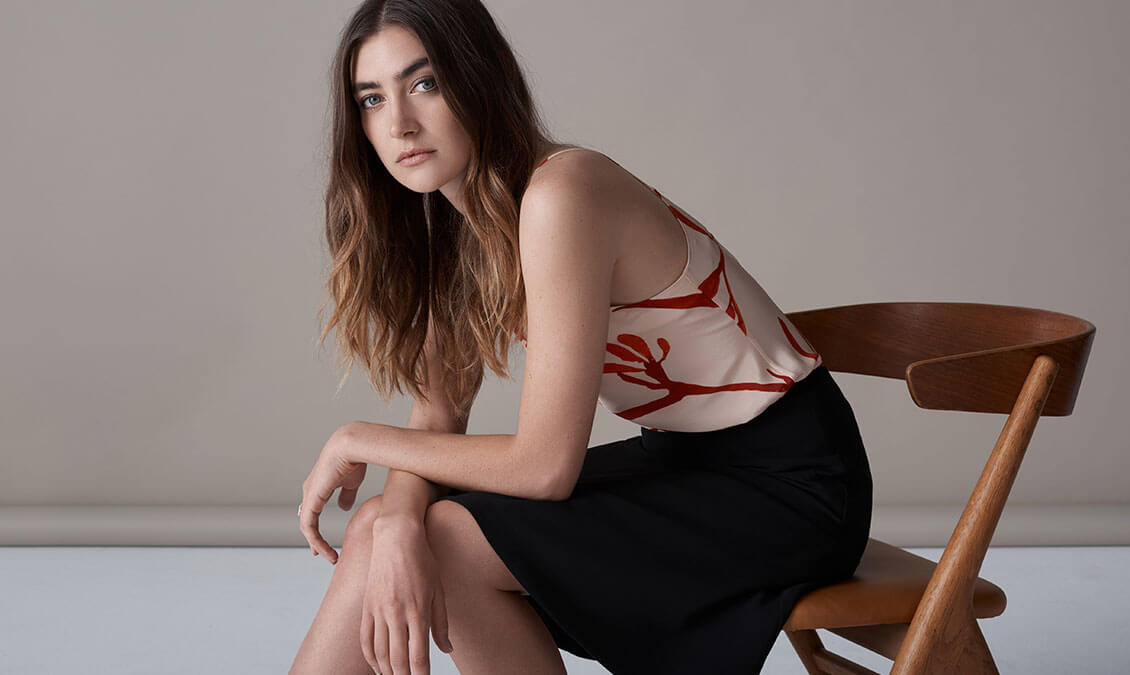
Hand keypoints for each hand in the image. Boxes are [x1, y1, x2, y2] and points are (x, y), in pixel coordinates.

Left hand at [299, 422, 369, 563]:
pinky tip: (324, 548)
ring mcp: (309, 496)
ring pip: (307, 527)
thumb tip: (343, 508)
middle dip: (313, 539)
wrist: (351, 448)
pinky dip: (316, 540)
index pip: (312, 512)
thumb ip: (346, 495)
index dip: (316, 528)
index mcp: (318, 487)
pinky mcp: (311, 501)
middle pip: (307, 521)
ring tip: (327, 556)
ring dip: (316, 543)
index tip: (323, 543)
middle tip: (319, 553)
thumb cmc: (354, 460)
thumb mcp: (351, 482)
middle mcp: (310, 492)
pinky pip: (308, 527)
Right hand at [362, 518, 453, 674]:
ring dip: (387, 671)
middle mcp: (396, 613)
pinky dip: (370, 657)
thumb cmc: (421, 560)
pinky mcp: (366, 606)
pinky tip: (377, 666)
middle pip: (397, 659)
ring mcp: (378, 610)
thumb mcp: (438, 590)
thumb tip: (446, 648)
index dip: (421, 674)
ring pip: (379, 653)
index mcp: (417, 610)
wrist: (396, 536)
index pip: (418, 656)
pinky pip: (365, 639)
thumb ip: (441, 622)